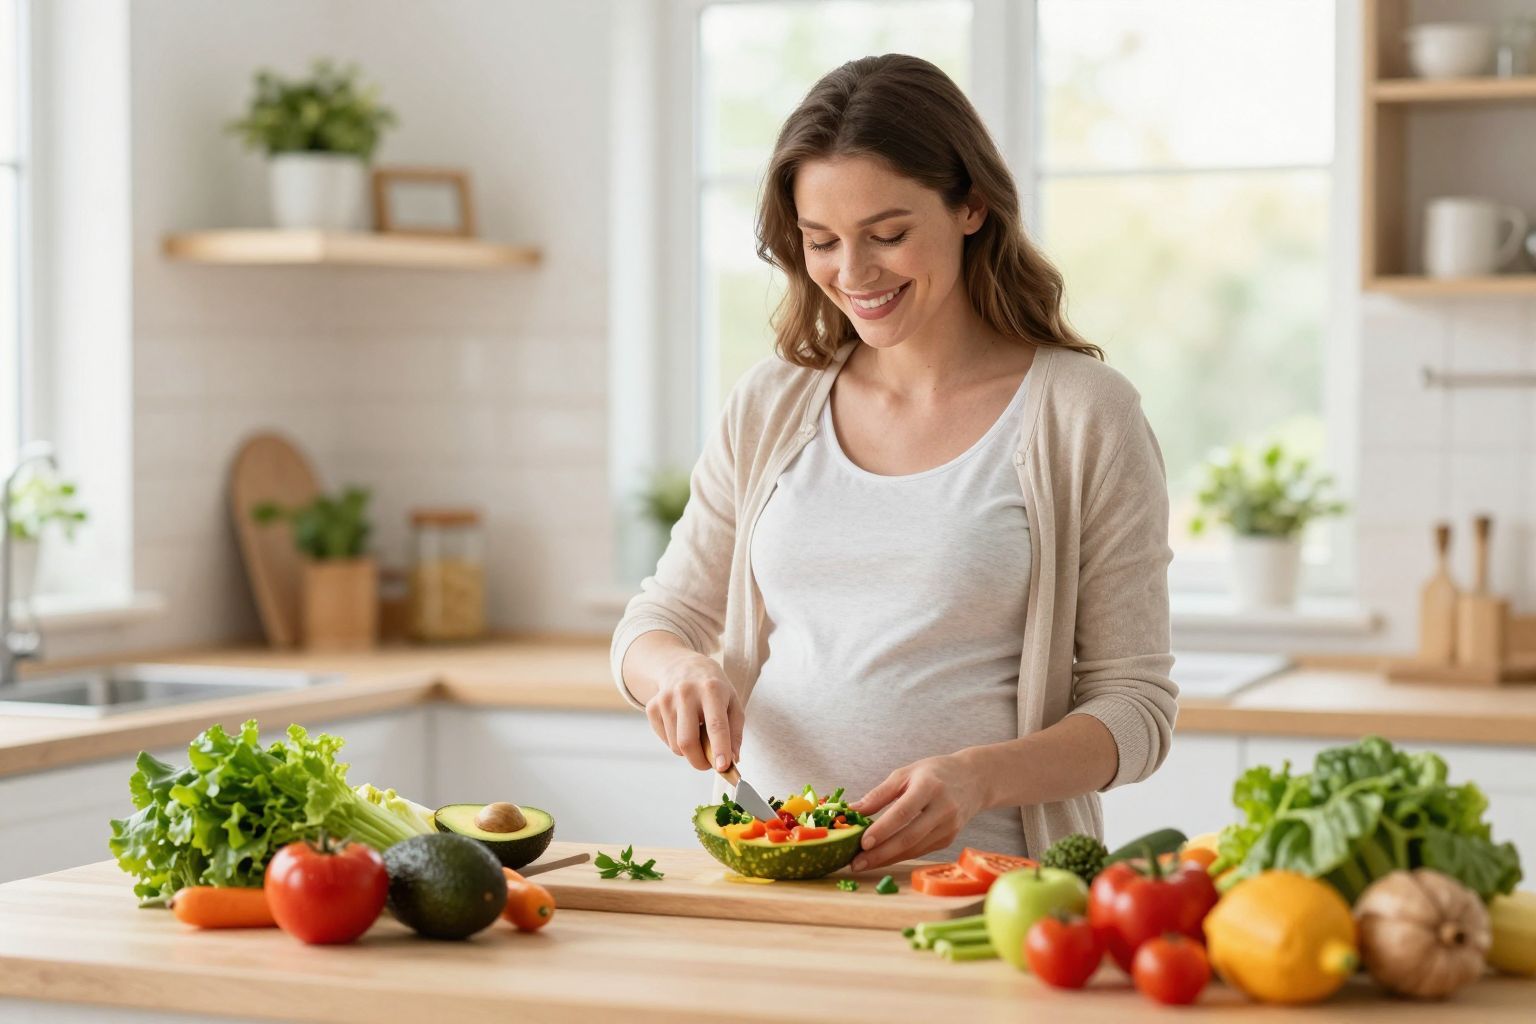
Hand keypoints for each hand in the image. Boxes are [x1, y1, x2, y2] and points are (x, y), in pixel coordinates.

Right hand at [643, 650, 744, 772]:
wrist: (682, 666)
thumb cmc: (713, 688)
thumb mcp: (733, 702)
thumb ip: (735, 732)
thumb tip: (733, 760)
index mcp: (712, 689)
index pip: (716, 724)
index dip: (720, 748)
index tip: (723, 767)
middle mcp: (686, 693)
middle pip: (688, 741)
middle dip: (700, 762)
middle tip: (709, 764)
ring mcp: (665, 700)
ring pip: (676, 746)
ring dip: (689, 752)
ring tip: (698, 735)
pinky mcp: (652, 707)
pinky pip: (665, 740)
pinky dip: (676, 742)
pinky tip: (683, 726)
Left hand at [848, 753, 988, 871]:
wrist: (974, 779)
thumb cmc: (935, 773)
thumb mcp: (906, 773)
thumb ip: (879, 793)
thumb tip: (852, 810)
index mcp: (930, 787)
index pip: (904, 812)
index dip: (883, 829)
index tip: (862, 843)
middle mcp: (943, 809)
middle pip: (909, 837)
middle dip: (881, 854)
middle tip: (856, 862)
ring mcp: (949, 827)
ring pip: (914, 849)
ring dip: (887, 859)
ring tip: (863, 863)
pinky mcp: (949, 839)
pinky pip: (920, 850)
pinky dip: (899, 856)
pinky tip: (882, 857)